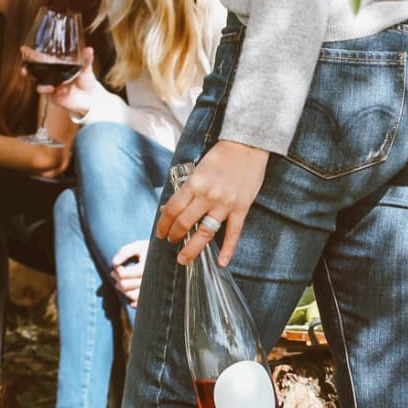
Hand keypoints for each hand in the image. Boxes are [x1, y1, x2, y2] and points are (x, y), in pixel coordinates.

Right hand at [21, 46, 99, 116]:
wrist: (91, 98)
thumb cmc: (86, 80)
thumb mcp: (86, 69)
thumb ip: (86, 60)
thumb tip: (89, 49)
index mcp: (56, 66)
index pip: (41, 59)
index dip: (31, 54)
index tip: (23, 49)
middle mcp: (51, 76)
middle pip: (34, 72)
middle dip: (27, 71)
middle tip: (24, 70)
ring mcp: (51, 86)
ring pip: (39, 85)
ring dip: (42, 85)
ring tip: (51, 87)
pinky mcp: (54, 97)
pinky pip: (50, 95)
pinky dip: (56, 93)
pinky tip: (63, 91)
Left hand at [110, 240, 148, 306]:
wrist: (169, 256)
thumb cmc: (151, 250)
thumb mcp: (138, 246)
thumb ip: (124, 251)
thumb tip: (114, 263)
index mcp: (146, 266)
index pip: (123, 273)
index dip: (116, 270)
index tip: (115, 266)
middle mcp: (150, 279)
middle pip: (125, 285)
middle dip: (117, 279)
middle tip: (113, 274)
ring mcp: (152, 288)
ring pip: (131, 295)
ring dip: (122, 290)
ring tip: (119, 283)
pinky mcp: (154, 295)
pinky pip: (140, 303)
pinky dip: (133, 301)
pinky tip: (130, 292)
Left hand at [156, 140, 268, 266]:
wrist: (247, 145)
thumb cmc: (221, 155)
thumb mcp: (198, 168)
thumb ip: (187, 188)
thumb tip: (172, 206)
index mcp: (194, 184)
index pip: (172, 209)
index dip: (164, 223)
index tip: (160, 232)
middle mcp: (207, 196)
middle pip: (184, 223)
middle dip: (174, 235)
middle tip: (170, 242)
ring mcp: (225, 204)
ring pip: (205, 232)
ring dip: (192, 248)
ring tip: (183, 258)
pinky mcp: (241, 208)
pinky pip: (233, 233)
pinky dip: (228, 250)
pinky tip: (221, 262)